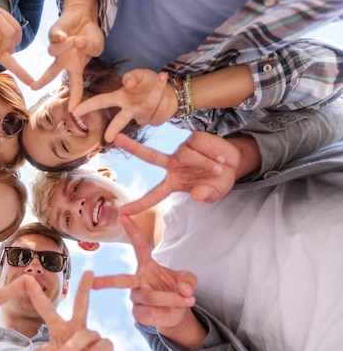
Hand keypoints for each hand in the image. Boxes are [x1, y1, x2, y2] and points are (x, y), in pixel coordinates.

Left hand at [27, 272, 113, 350]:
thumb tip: (46, 347)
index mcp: (59, 329)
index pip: (47, 309)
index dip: (36, 295)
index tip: (27, 280)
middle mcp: (76, 328)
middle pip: (81, 304)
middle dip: (85, 288)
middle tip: (89, 273)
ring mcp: (92, 336)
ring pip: (84, 334)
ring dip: (73, 348)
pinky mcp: (105, 347)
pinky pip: (98, 347)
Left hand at [31, 6, 104, 110]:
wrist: (85, 16)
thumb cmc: (91, 37)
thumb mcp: (98, 46)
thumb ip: (91, 48)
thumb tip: (79, 44)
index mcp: (75, 67)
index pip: (76, 86)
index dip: (76, 99)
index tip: (73, 111)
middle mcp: (63, 61)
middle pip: (50, 74)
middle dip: (42, 81)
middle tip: (33, 87)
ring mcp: (56, 48)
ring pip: (55, 51)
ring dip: (68, 45)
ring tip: (76, 38)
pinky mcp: (53, 35)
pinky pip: (54, 39)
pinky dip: (60, 38)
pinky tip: (65, 35)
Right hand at [73, 69, 175, 141]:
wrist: (169, 90)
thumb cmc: (148, 82)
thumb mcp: (140, 74)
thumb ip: (132, 76)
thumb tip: (127, 82)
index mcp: (120, 97)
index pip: (101, 101)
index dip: (87, 106)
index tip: (74, 111)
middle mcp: (128, 110)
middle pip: (119, 120)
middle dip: (114, 128)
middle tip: (108, 138)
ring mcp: (141, 117)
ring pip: (148, 107)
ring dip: (156, 90)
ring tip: (161, 76)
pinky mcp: (154, 121)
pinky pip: (159, 109)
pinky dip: (164, 94)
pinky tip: (165, 90)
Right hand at [93, 216, 195, 331]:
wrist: (177, 314)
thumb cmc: (177, 290)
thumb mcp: (187, 281)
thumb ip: (188, 281)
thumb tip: (183, 290)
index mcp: (147, 265)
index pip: (139, 246)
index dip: (132, 231)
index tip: (123, 215)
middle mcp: (137, 280)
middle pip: (121, 280)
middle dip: (106, 281)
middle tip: (93, 281)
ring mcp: (136, 298)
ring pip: (148, 297)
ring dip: (170, 299)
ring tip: (187, 300)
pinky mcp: (138, 314)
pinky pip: (149, 313)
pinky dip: (165, 312)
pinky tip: (170, 311)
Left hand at [116, 132, 239, 215]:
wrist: (234, 163)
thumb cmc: (219, 181)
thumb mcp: (214, 193)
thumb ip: (207, 196)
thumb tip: (196, 195)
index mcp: (172, 182)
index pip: (154, 195)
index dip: (140, 204)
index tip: (123, 212)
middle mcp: (172, 164)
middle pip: (149, 156)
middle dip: (133, 147)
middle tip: (116, 138)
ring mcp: (181, 150)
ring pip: (187, 155)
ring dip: (206, 163)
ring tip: (219, 168)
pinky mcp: (192, 138)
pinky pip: (198, 144)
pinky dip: (211, 152)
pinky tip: (219, 156)